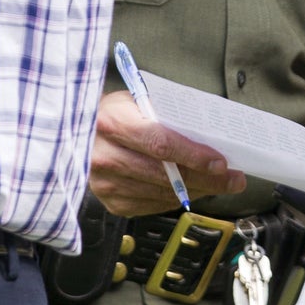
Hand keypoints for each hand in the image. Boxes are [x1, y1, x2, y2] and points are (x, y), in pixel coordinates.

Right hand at [89, 91, 246, 215]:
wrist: (71, 132)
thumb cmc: (110, 113)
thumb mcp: (133, 100)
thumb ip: (164, 115)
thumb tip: (208, 132)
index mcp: (111, 121)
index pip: (161, 143)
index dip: (193, 155)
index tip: (220, 162)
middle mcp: (104, 155)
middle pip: (166, 174)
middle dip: (206, 178)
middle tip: (233, 179)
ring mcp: (105, 183)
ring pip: (162, 192)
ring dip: (196, 191)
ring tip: (219, 184)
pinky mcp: (109, 201)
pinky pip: (152, 204)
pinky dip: (176, 199)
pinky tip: (192, 190)